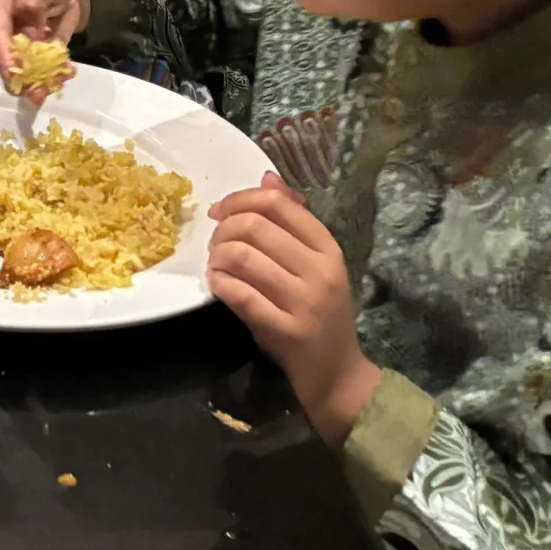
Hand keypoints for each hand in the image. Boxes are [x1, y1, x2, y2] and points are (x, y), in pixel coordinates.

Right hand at [0, 0, 89, 98]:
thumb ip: (30, 6)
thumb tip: (32, 36)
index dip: (3, 55)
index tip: (14, 73)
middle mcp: (2, 30)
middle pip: (5, 58)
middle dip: (21, 77)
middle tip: (35, 93)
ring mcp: (19, 43)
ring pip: (24, 67)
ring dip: (39, 79)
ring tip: (55, 84)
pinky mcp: (38, 50)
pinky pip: (44, 65)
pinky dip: (55, 72)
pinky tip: (67, 72)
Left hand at [206, 174, 380, 445]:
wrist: (336, 372)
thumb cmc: (319, 312)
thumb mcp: (314, 263)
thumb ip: (291, 222)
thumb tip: (267, 177)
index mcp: (328, 248)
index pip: (278, 204)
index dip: (240, 199)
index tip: (219, 210)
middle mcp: (320, 271)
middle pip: (256, 226)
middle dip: (222, 228)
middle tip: (214, 242)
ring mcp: (304, 302)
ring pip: (243, 256)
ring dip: (217, 256)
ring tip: (215, 264)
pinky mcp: (285, 330)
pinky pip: (240, 295)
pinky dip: (219, 283)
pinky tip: (217, 284)